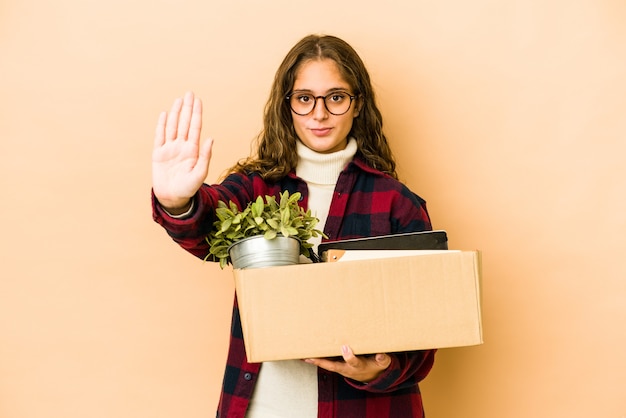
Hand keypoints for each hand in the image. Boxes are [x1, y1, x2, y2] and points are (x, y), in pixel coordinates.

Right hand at [152, 91, 213, 212]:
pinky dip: (161, 125)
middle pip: (184, 123)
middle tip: (189, 93)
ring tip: (179, 100)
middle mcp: (182, 146)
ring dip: (175, 113)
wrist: (173, 198)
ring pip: (172, 126)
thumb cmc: (188, 188)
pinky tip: (164, 114)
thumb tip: (211, 138)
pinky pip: (159, 136)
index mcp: (193, 150)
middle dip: (187, 108)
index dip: (196, 113)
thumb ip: (205, 156)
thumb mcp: (200, 174)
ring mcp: (170, 149)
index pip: (195, 127)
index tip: (198, 100)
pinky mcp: (158, 153)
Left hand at [305, 345, 391, 382]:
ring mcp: (339, 367)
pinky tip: (304, 355)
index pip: (353, 362)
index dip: (349, 356)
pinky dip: (314, 359)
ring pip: (325, 364)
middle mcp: (346, 368)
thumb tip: (380, 355)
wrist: (370, 376)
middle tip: (309, 356)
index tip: (345, 347)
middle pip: (332, 366)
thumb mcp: (383, 363)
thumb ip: (382, 359)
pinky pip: (324, 362)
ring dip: (314, 360)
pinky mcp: (335, 365)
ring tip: (301, 354)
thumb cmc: (375, 366)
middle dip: (321, 361)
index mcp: (358, 366)